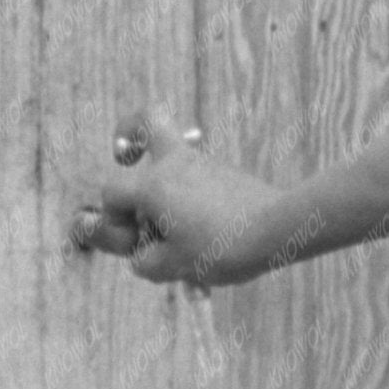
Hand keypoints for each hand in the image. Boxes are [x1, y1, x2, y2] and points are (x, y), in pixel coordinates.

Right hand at [70, 103, 277, 289]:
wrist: (277, 229)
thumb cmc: (221, 247)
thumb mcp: (173, 266)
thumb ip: (146, 262)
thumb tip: (143, 256)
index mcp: (153, 186)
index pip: (111, 193)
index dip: (111, 219)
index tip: (132, 241)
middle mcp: (175, 166)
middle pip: (148, 122)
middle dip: (131, 135)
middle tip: (127, 157)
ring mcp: (204, 165)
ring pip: (177, 157)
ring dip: (168, 188)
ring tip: (179, 233)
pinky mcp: (228, 175)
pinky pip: (202, 183)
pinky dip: (197, 205)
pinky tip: (210, 244)